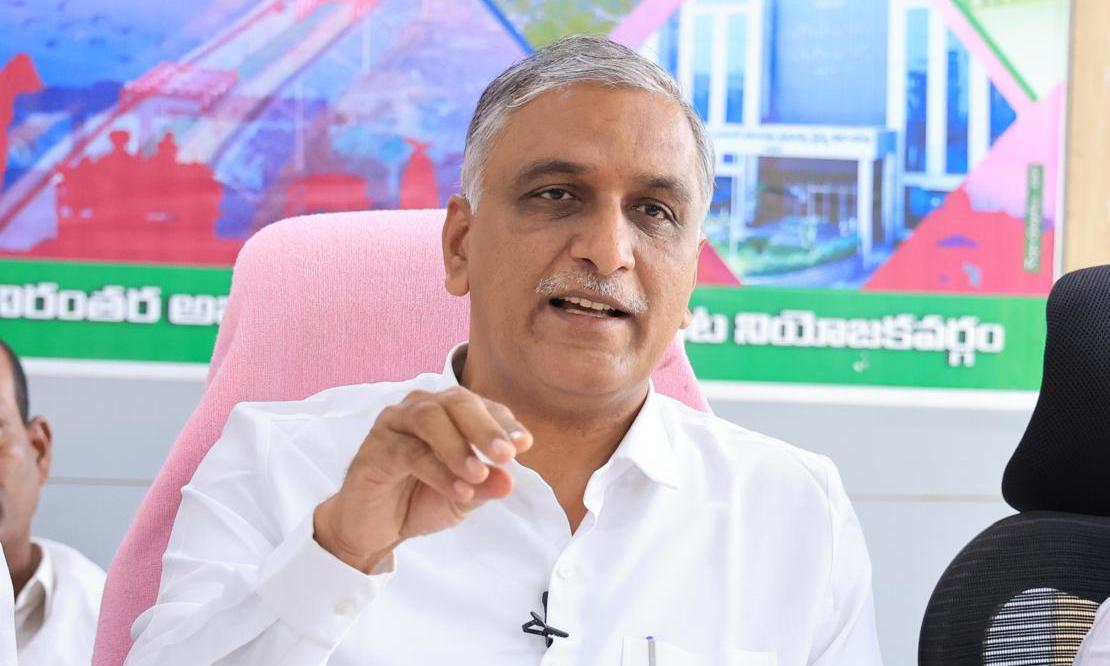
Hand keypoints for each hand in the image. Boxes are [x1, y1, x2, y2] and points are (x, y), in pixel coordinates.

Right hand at [313, 386, 530, 571]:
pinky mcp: (376, 447)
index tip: (524, 444)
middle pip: (456, 402)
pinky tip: (457, 490)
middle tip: (506, 455)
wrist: (375, 527)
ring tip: (478, 474)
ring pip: (429, 418)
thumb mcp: (464, 497)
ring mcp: (395, 424)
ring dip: (458, 446)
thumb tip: (510, 480)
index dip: (504, 423)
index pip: (482, 406)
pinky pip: (408, 451)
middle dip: (485, 428)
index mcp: (449, 413)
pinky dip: (437, 470)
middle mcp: (422, 408)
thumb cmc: (422, 499)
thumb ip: (485, 486)